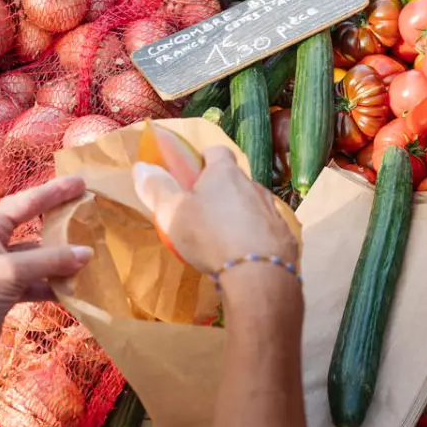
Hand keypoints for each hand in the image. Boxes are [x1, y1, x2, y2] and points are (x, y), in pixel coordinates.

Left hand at [0, 177, 92, 370]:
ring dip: (59, 262)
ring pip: (35, 260)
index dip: (53, 192)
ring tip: (91, 257)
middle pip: (31, 230)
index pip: (23, 203)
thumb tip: (87, 253)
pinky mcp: (1, 295)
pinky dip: (51, 285)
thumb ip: (50, 260)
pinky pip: (33, 283)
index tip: (80, 182)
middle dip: (59, 226)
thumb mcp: (10, 272)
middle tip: (90, 215)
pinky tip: (74, 289)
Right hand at [133, 147, 296, 276]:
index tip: (193, 174)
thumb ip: (157, 189)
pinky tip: (246, 258)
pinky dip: (257, 240)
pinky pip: (268, 232)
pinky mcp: (285, 237)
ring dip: (240, 217)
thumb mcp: (173, 213)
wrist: (260, 274)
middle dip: (222, 193)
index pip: (217, 152)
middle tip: (203, 214)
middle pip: (236, 181)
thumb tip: (141, 166)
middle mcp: (253, 186)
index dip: (205, 159)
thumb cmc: (210, 236)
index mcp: (225, 174)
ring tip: (224, 240)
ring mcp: (273, 211)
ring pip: (253, 207)